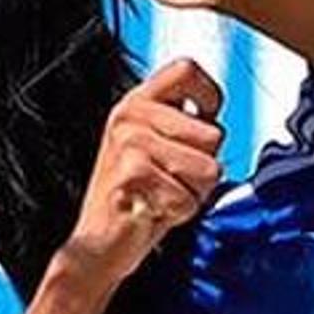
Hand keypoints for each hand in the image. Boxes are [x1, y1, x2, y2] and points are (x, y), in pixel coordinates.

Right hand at [61, 56, 225, 283]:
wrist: (99, 244)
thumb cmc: (136, 198)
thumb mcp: (159, 149)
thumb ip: (183, 125)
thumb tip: (214, 117)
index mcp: (136, 103)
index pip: (186, 70)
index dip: (208, 96)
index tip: (203, 121)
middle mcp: (129, 116)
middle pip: (212, 134)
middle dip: (204, 168)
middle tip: (172, 181)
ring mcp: (128, 143)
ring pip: (208, 168)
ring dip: (194, 192)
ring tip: (163, 195)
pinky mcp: (132, 174)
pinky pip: (190, 197)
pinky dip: (180, 212)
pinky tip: (154, 210)